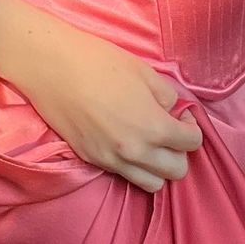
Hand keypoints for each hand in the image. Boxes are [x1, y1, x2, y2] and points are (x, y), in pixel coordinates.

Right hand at [10, 17, 203, 193]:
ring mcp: (112, 160)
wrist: (54, 66)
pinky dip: (133, 164)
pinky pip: (124, 174)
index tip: (181, 116)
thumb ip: (165, 94)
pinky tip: (125, 139)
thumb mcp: (143, 70)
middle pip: (176, 171)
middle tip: (168, 129)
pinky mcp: (92, 160)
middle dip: (179, 151)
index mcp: (153, 127)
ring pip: (152, 183)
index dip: (191, 128)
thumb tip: (170, 109)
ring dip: (157, 165)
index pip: (190, 144)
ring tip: (149, 141)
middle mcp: (135, 152)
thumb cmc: (99, 61)